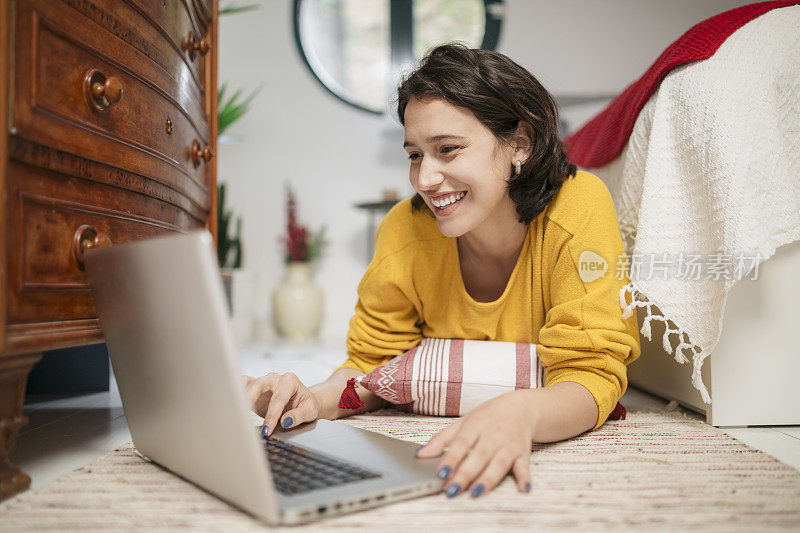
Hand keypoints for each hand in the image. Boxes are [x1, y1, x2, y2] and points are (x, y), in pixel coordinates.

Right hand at [243, 372, 320, 435]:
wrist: (303, 401)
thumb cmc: (307, 404)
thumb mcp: (310, 410)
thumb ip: (298, 415)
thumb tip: (285, 421)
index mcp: (290, 381)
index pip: (278, 398)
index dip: (272, 415)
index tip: (268, 430)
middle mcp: (274, 379)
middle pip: (258, 385)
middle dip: (250, 400)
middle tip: (245, 417)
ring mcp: (263, 382)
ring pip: (246, 384)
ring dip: (240, 396)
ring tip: (236, 410)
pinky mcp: (254, 389)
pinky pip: (242, 387)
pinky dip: (236, 395)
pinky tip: (233, 407)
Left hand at [415, 391, 535, 497]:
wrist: (522, 408)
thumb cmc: (488, 416)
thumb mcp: (463, 422)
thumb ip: (442, 439)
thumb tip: (420, 455)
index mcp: (475, 425)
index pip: (461, 443)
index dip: (451, 458)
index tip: (441, 473)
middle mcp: (493, 434)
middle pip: (479, 455)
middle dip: (466, 473)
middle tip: (453, 489)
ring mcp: (509, 444)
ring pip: (499, 463)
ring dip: (489, 478)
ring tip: (476, 492)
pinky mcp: (523, 453)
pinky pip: (524, 466)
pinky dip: (525, 477)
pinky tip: (523, 489)